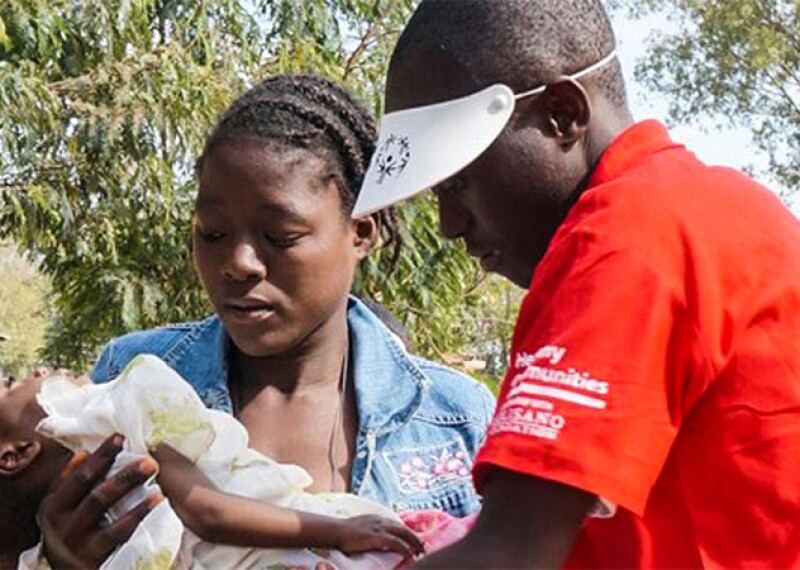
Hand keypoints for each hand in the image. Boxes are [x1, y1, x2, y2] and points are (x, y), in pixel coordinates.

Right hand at [38, 434, 163, 568]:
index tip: (120, 436)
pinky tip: (157, 501)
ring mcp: (73, 543)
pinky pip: (116, 532)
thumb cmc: (78, 538)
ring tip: (153, 470)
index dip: (100, 455)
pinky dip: (137, 513)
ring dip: (128, 484)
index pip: (79, 475)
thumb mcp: (68, 513)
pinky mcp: (89, 559)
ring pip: (100, 504)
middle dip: (120, 470)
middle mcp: (58, 524)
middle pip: (92, 488)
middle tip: (149, 458)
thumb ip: (75, 486)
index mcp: (53, 507)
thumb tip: (81, 453)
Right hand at [336, 515, 423, 558]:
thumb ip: (371, 531)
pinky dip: (403, 548)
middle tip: (423, 547)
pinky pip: (394, 542)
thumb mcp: (362, 528)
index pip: (397, 524)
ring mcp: (378, 528)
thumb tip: (379, 540)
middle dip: (415, 538)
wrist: (334, 530)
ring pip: (402, 533)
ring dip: (413, 543)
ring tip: (420, 552)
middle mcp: (380, 521)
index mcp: (377, 518)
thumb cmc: (345, 532)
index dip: (407, 533)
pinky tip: (409, 554)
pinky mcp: (375, 537)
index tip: (415, 540)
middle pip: (403, 528)